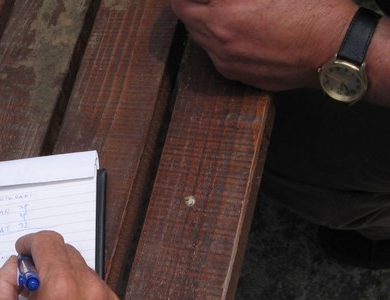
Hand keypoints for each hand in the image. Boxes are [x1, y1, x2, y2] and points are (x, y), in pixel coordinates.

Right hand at [0, 231, 128, 299]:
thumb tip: (12, 268)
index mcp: (62, 286)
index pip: (48, 241)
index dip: (30, 242)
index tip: (23, 253)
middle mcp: (91, 289)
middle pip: (67, 253)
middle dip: (46, 261)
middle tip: (31, 285)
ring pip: (84, 272)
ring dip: (65, 279)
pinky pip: (98, 293)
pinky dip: (81, 296)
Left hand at [170, 0, 356, 91]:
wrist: (335, 49)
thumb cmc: (312, 11)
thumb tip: (229, 0)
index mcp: (224, 13)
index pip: (182, 1)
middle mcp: (219, 41)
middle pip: (186, 18)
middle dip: (192, 3)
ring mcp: (227, 62)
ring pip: (199, 39)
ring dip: (203, 22)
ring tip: (222, 10)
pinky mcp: (238, 75)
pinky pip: (216, 55)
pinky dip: (218, 41)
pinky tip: (236, 31)